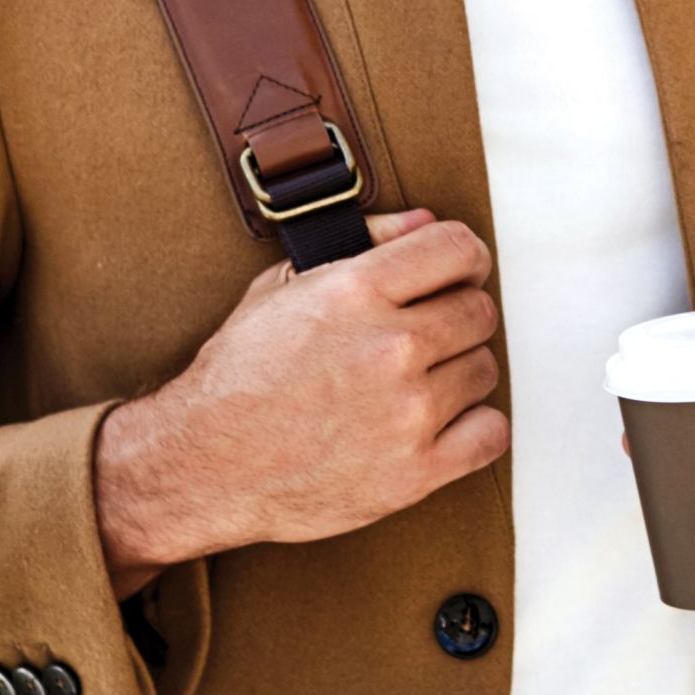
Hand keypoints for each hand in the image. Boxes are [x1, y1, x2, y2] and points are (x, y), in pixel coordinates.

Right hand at [94, 208, 506, 592]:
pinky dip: (472, 428)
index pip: (460, 249)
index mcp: (356, 291)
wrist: (204, 466)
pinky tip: (438, 424)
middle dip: (455, 317)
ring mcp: (407, 412)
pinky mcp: (416, 472)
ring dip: (458, 374)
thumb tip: (425, 222)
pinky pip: (490, 433)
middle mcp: (391, 347)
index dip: (462, 259)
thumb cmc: (239, 377)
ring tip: (414, 385)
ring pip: (484, 370)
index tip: (455, 275)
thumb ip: (363, 244)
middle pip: (480, 310)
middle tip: (423, 336)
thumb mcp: (281, 287)